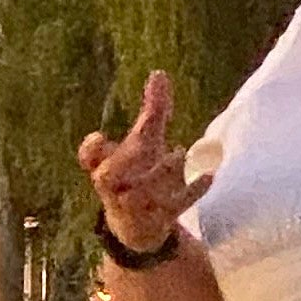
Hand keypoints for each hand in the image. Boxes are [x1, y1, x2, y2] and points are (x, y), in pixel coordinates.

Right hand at [78, 71, 210, 253]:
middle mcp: (115, 189)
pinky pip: (175, 206)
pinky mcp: (159, 220)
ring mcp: (135, 207)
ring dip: (162, 171)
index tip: (100, 137)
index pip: (91, 157)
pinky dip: (193, 191)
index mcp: (104, 168)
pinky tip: (210, 176)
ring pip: (141, 193)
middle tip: (146, 141)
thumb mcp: (144, 143)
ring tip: (179, 153)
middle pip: (110, 176)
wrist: (137, 227)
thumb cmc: (138, 175)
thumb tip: (160, 73)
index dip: (91, 149)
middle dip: (129, 158)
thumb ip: (153, 111)